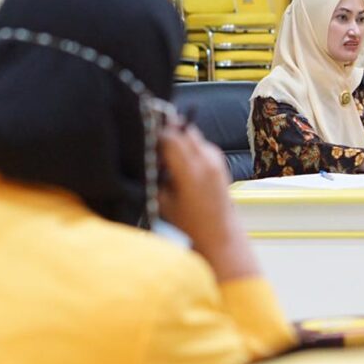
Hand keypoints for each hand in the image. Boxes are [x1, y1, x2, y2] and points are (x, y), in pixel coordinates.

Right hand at [158, 124, 258, 280]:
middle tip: (154, 147)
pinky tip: (181, 165)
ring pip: (192, 135)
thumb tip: (146, 157)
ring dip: (178, 140)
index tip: (143, 141)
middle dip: (167, 134)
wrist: (220, 234)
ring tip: (167, 158)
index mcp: (191, 171)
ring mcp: (216, 159)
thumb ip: (155, 176)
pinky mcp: (221, 161)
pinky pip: (201, 144)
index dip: (153, 135)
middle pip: (182, 130)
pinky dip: (189, 148)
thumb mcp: (163, 202)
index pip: (169, 137)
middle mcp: (206, 160)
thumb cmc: (190, 224)